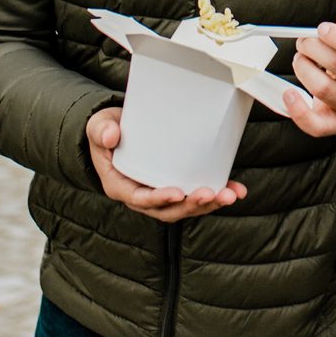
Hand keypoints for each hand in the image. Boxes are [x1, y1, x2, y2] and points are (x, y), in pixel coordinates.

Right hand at [86, 107, 247, 222]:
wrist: (117, 131)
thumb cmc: (107, 129)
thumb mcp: (99, 126)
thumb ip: (102, 130)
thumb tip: (110, 136)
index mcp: (121, 186)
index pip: (141, 199)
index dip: (159, 199)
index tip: (178, 193)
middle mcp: (142, 196)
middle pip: (169, 210)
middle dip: (192, 205)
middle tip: (212, 193)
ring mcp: (160, 193)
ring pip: (186, 207)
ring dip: (209, 204)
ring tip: (229, 195)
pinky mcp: (177, 185)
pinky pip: (196, 195)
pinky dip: (217, 194)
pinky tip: (236, 190)